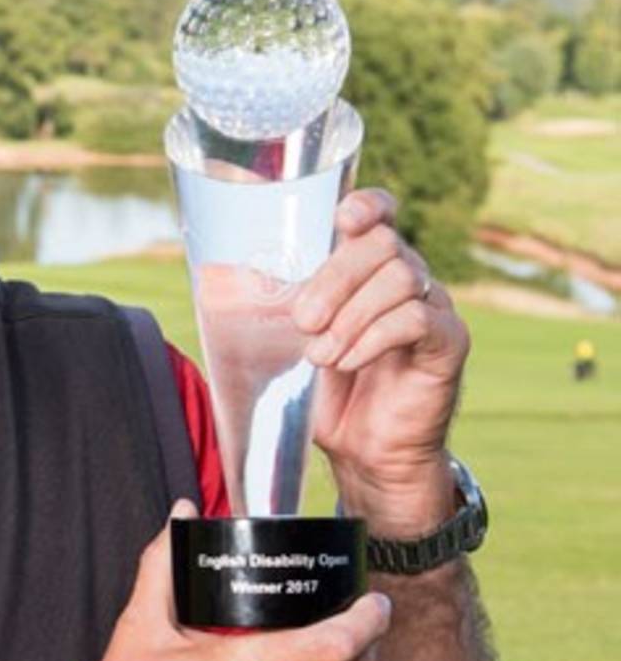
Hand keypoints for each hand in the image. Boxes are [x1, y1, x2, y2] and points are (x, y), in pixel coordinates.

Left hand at [292, 189, 470, 531]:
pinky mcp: (448, 342)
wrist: (363, 453)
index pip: (379, 215)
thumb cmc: (325, 396)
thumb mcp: (285, 347)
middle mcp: (406, 280)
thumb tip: (213, 277)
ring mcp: (433, 307)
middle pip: (382, 243)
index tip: (342, 220)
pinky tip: (348, 362)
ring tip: (322, 356)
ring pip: (401, 277)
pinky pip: (418, 317)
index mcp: (367, 271)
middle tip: (303, 322)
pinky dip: (375, 337)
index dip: (366, 206)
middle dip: (334, 278)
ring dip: (352, 315)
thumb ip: (265, 309)